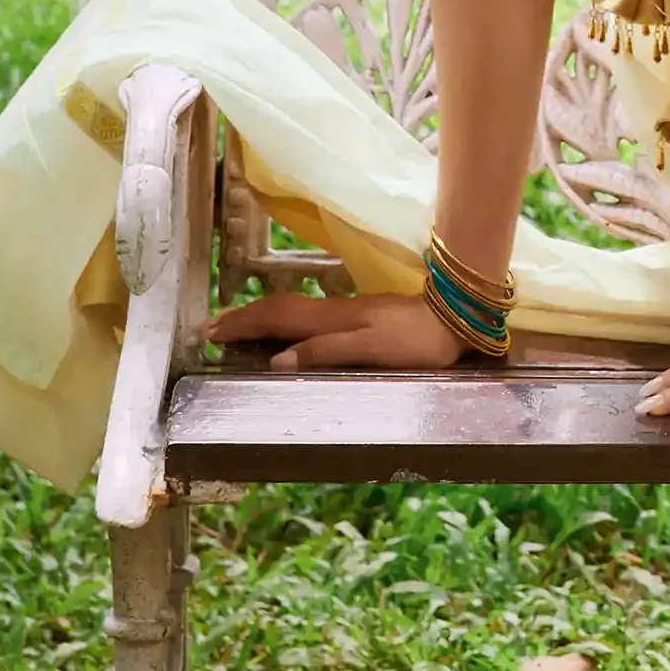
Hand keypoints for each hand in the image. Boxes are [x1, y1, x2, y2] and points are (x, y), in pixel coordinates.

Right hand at [209, 288, 458, 374]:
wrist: (458, 315)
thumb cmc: (418, 340)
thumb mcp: (372, 350)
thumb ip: (326, 352)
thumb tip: (277, 360)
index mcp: (332, 320)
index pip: (277, 319)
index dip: (244, 325)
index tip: (212, 333)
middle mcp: (334, 311)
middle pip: (279, 310)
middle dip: (243, 318)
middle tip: (212, 329)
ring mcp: (347, 311)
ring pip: (292, 310)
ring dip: (260, 317)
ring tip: (236, 327)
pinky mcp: (360, 315)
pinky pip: (307, 315)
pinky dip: (284, 320)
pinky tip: (285, 330)